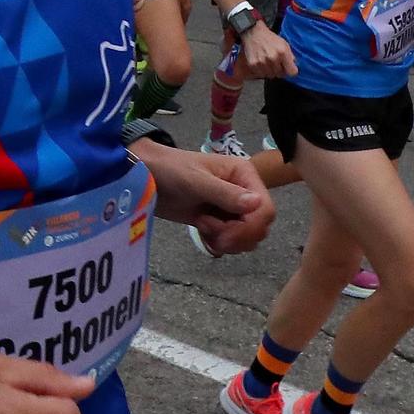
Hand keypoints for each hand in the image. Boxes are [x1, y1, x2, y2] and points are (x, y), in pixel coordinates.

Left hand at [142, 141, 275, 254]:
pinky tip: (203, 233)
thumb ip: (225, 194)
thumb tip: (257, 204)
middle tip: (209, 229)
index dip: (250, 227)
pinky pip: (232, 241)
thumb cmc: (171, 170)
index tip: (224, 232)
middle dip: (237, 235)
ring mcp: (232, 208)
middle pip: (260, 226)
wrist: (148, 176)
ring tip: (204, 227)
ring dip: (228, 240)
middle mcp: (244, 191)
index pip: (265, 209)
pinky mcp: (220, 221)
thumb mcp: (196, 180)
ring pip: (248, 236)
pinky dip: (219, 243)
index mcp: (244, 175)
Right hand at [240, 22, 296, 79]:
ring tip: (267, 62)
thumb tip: (293, 67)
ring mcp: (262, 62)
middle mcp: (273, 58)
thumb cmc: (269, 39)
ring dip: (270, 71)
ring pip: (270, 76)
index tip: (288, 68)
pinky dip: (261, 71)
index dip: (290, 70)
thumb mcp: (284, 44)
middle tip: (275, 63)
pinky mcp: (253, 65)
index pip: (292, 72)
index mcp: (283, 52)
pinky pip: (260, 75)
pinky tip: (261, 63)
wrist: (253, 33)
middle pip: (280, 75)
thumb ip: (290, 56)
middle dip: (279, 70)